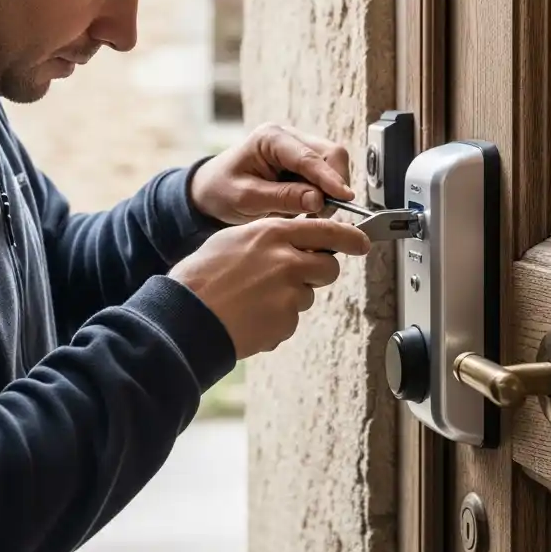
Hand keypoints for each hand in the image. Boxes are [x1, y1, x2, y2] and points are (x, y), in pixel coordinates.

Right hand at [169, 217, 370, 359]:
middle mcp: (287, 260)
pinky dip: (275, 321)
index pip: (327, 230)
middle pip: (328, 266)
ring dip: (290, 299)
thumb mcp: (233, 240)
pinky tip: (250, 316)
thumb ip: (268, 238)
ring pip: (307, 296)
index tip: (363, 242)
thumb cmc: (201, 278)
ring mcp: (289, 293)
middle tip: (290, 279)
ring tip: (254, 300)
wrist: (186, 316)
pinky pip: (291, 320)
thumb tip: (292, 239)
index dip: (351, 237)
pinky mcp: (286, 321)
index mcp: (272, 234)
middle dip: (317, 274)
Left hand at [189, 122, 354, 225]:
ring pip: (333, 164)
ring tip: (311, 214)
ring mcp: (298, 148)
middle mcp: (288, 137)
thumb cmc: (221, 190)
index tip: (344, 197)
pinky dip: (325, 193)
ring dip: (330, 190)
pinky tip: (309, 209)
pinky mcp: (304, 163)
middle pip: (330, 154)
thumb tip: (318, 200)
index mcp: (270, 138)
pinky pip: (326, 175)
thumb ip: (282, 198)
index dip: (329, 178)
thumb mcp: (245, 198)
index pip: (309, 156)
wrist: (210, 191)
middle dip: (334, 184)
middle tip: (323, 213)